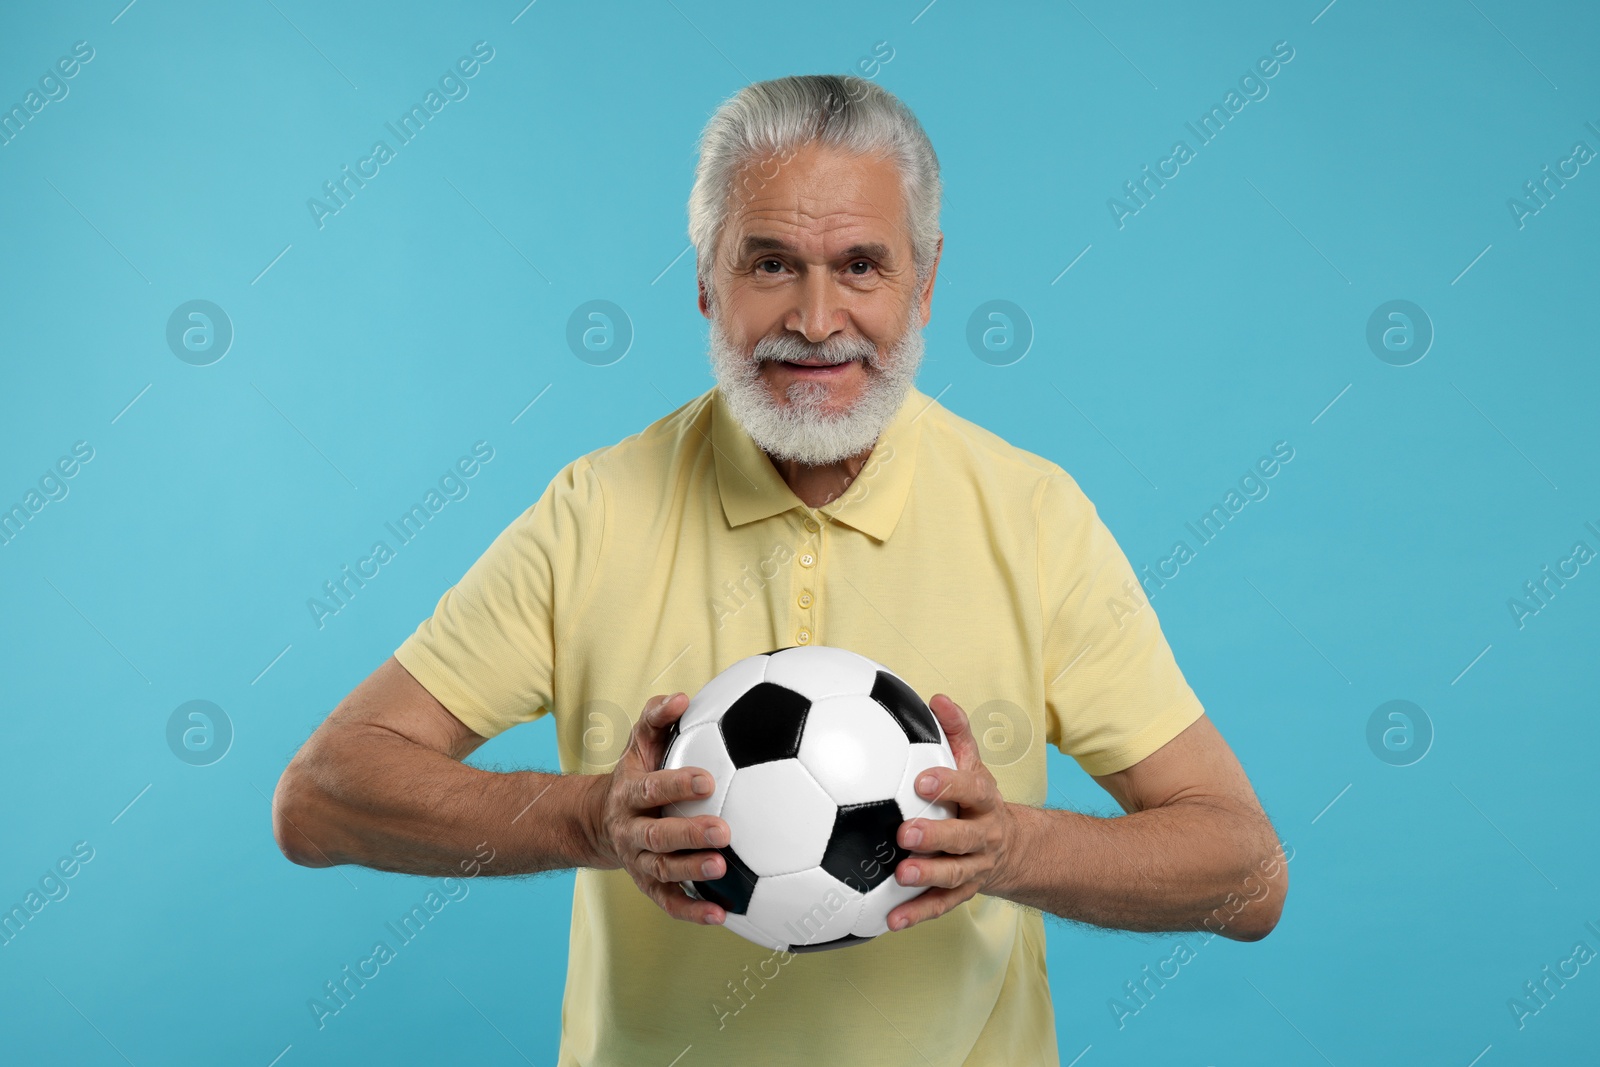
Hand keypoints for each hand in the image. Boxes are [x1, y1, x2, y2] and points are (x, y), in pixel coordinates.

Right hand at [584, 692, 730, 925]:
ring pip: (663, 871)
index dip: (677, 785)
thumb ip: (657, 717)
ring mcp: (639, 861)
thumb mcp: (640, 742)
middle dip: (689, 834)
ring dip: (692, 872)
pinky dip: (693, 911)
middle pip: (657, 836)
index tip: (707, 780)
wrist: (601, 821)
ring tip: (722, 870)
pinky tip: (722, 915)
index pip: (652, 789)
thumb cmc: (637, 774)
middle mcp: (631, 830)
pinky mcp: (649, 886)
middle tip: (723, 831)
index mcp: (630, 793)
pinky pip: (669, 902)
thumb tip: (682, 697)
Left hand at [886, 693, 1018, 931]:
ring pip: (954, 875)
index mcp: (984, 801)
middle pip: (964, 838)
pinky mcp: (962, 893)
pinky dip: (916, 914)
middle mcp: (983, 836)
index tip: (921, 780)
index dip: (949, 784)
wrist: (1011, 848)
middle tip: (904, 832)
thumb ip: (956, 732)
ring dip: (928, 877)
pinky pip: (940, 906)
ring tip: (901, 875)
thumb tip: (937, 697)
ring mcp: (975, 868)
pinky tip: (890, 921)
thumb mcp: (973, 764)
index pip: (971, 789)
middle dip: (936, 836)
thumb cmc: (976, 799)